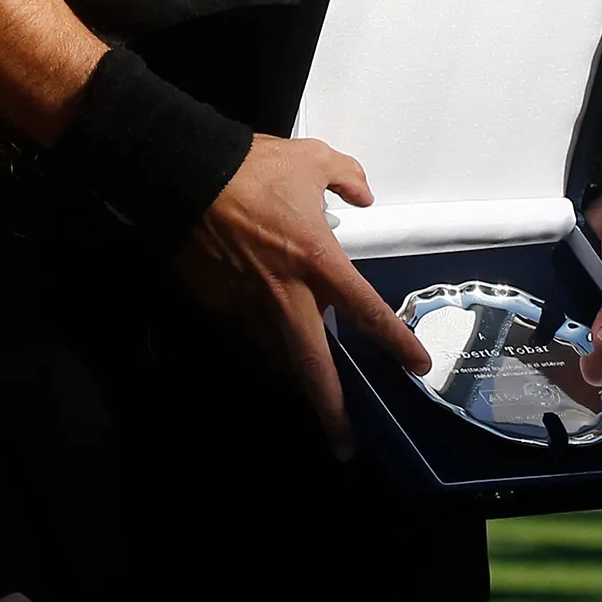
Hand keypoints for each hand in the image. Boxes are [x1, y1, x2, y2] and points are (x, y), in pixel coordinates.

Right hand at [173, 134, 428, 458]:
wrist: (184, 174)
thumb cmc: (252, 167)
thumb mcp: (313, 159)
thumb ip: (348, 177)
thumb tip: (363, 196)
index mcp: (317, 260)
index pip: (365, 311)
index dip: (395, 342)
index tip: (416, 366)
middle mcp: (286, 295)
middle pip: (315, 366)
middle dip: (332, 409)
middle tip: (347, 443)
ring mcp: (248, 306)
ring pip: (277, 361)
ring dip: (297, 386)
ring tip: (315, 409)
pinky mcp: (218, 306)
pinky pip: (249, 339)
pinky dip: (265, 354)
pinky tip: (275, 362)